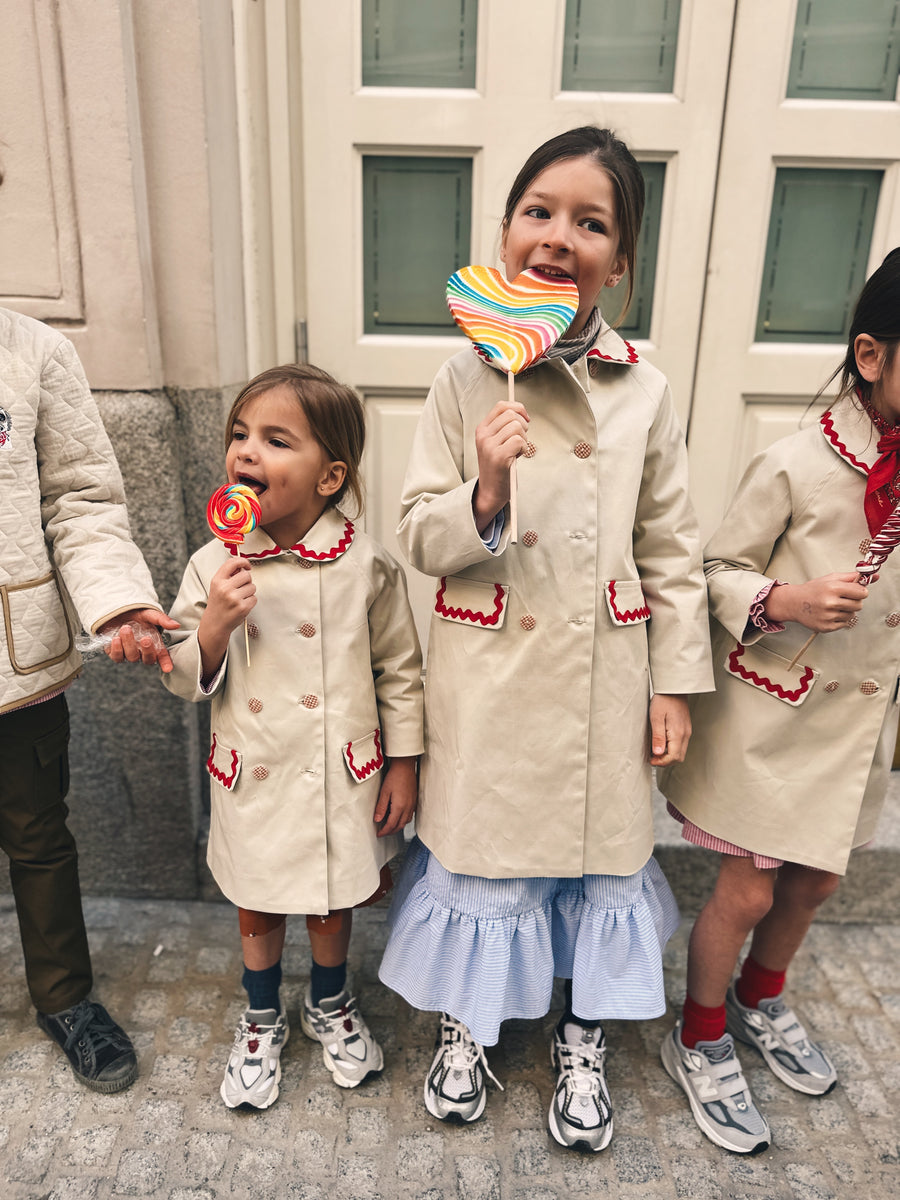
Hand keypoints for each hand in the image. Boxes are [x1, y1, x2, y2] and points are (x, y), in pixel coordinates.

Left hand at [99, 608, 179, 673]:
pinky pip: (117, 657)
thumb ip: (162, 620)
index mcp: (155, 644)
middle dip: (147, 651)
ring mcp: (129, 654)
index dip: (166, 663)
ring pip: (132, 657)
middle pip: (148, 659)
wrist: (117, 612)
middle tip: (146, 639)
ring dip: (129, 644)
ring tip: (126, 629)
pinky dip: (117, 649)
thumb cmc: (137, 615)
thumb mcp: (150, 615)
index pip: (162, 657)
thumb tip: (177, 625)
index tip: (168, 668)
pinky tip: (116, 638)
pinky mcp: (115, 653)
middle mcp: (143, 652)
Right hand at [198, 557, 256, 681]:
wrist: (215, 624)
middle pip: (246, 575)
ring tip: (239, 598)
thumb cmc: (218, 604)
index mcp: (217, 580)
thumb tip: (243, 566)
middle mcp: (225, 588)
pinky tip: (241, 605)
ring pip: (252, 587)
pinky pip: (254, 598)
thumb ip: (228, 575)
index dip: (243, 561)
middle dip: (247, 581)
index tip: (247, 566)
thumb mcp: (217, 587)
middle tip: (240, 588)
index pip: (232, 563)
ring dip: (249, 592)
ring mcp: (234, 598)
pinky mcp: (242, 608)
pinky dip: (250, 601)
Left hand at [374, 756, 417, 836]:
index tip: (379, 834)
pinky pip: (410, 815)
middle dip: (391, 831)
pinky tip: (399, 817)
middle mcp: (408, 807)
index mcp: (400, 806)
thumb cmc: (395, 776)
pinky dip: (404, 820)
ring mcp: (412, 804)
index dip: (384, 831)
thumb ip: (381, 807)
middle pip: (400, 825)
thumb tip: (377, 819)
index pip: (391, 824)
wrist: (405, 767)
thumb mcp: (384, 792)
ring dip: (398, 826)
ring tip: (390, 827)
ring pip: (406, 821)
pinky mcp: (414, 801)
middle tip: (383, 833)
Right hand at [472, 399, 528, 532]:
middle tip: (521, 440)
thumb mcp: (496, 442)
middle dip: (523, 426)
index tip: (526, 419)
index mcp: (482, 429)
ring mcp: (489, 446)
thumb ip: (504, 426)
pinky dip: (524, 449)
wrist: (491, 491)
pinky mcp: (498, 457)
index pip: (501, 406)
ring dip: (524, 439)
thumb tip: (521, 410)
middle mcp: (483, 436)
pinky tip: (517, 457)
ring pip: (517, 427)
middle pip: (512, 415)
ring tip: (517, 451)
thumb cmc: (498, 466)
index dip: (518, 408)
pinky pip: (520, 441)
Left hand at [649, 694, 690, 765]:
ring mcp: (687, 732)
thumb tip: (657, 753)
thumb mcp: (656, 718)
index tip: (651, 760)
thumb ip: (657, 737)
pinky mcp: (685, 729)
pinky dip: (672, 749)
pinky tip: (662, 743)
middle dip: (665, 761)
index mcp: (678, 733)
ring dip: (669, 756)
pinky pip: (681, 745)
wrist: (674, 688)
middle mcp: (685, 734)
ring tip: (655, 751)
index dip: (661, 762)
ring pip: (680, 752)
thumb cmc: (663, 700)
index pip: (673, 757)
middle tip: (652, 758)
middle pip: (679, 758)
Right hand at [764, 572, 867, 631]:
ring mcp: (828, 616)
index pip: (862, 592)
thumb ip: (853, 577)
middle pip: (859, 605)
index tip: (855, 592)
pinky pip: (844, 624)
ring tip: (834, 606)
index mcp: (833, 588)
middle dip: (854, 602)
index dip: (861, 592)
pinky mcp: (826, 627)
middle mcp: (830, 603)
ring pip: (852, 615)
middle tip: (843, 599)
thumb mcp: (831, 578)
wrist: (794, 603)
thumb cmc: (813, 589)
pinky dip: (840, 619)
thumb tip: (874, 576)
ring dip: (846, 611)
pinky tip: (830, 613)